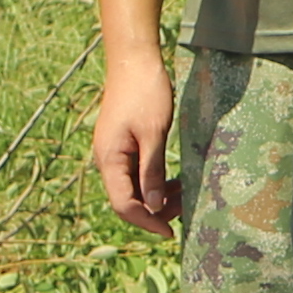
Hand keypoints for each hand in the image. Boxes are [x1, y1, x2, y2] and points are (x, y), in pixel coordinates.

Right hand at [94, 42, 180, 234]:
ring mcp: (115, 152)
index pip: (123, 204)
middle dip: (154, 211)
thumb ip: (152, 171)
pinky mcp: (124, 145)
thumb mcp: (154, 133)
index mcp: (109, 159)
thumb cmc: (145, 92)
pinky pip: (137, 173)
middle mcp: (107, 159)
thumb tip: (154, 206)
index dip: (146, 221)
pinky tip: (175, 182)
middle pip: (127, 199)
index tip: (170, 232)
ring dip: (157, 197)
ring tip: (184, 196)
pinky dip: (155, 182)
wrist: (134, 60)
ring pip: (134, 188)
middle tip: (184, 212)